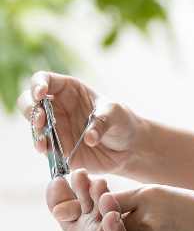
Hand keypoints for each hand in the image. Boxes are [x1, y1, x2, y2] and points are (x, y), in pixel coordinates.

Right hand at [18, 71, 140, 175]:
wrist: (127, 147)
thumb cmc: (121, 121)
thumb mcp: (116, 114)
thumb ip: (103, 122)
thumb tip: (89, 137)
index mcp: (70, 90)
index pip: (45, 80)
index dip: (38, 84)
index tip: (40, 94)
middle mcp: (57, 107)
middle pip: (29, 101)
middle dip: (30, 109)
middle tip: (41, 120)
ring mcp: (55, 127)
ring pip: (33, 125)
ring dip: (35, 132)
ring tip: (44, 141)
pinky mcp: (56, 146)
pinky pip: (42, 145)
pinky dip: (42, 147)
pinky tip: (47, 150)